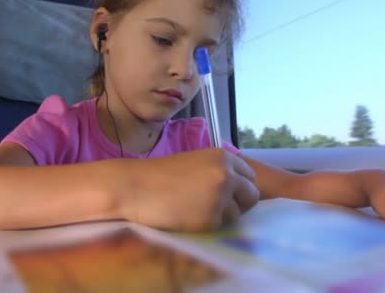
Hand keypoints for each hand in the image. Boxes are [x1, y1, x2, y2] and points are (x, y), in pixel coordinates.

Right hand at [123, 148, 258, 231]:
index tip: (226, 195)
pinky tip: (187, 217)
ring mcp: (221, 196)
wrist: (133, 187)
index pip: (250, 177)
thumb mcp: (195, 163)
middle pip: (251, 196)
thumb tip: (239, 190)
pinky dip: (207, 226)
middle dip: (238, 204)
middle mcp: (227, 174)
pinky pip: (220, 227)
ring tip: (194, 210)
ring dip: (221, 216)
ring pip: (237, 214)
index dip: (239, 189)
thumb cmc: (158, 176)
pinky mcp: (211, 217)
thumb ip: (217, 172)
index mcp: (223, 157)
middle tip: (215, 208)